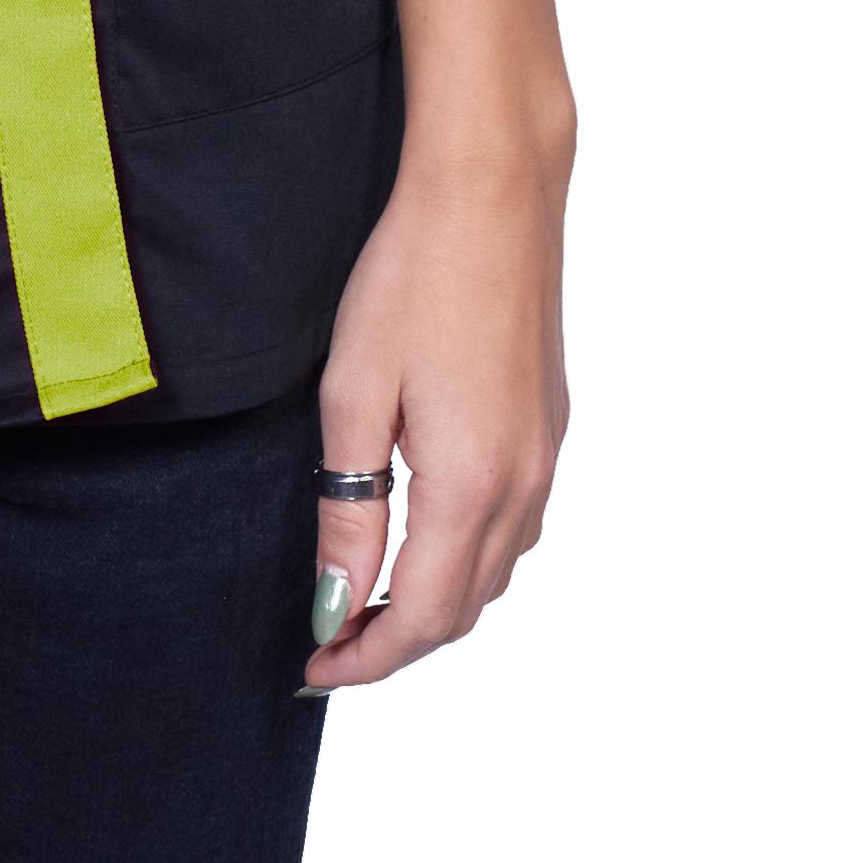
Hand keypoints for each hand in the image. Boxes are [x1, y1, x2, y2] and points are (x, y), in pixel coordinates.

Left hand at [304, 134, 569, 691]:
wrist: (493, 194)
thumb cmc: (413, 278)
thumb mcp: (352, 398)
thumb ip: (347, 513)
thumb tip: (339, 603)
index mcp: (472, 485)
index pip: (424, 616)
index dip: (366, 657)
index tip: (313, 669)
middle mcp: (523, 483)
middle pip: (466, 608)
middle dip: (397, 640)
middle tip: (328, 643)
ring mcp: (546, 455)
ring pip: (497, 571)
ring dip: (437, 602)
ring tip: (367, 598)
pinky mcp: (550, 426)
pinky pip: (516, 526)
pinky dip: (469, 558)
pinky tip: (423, 537)